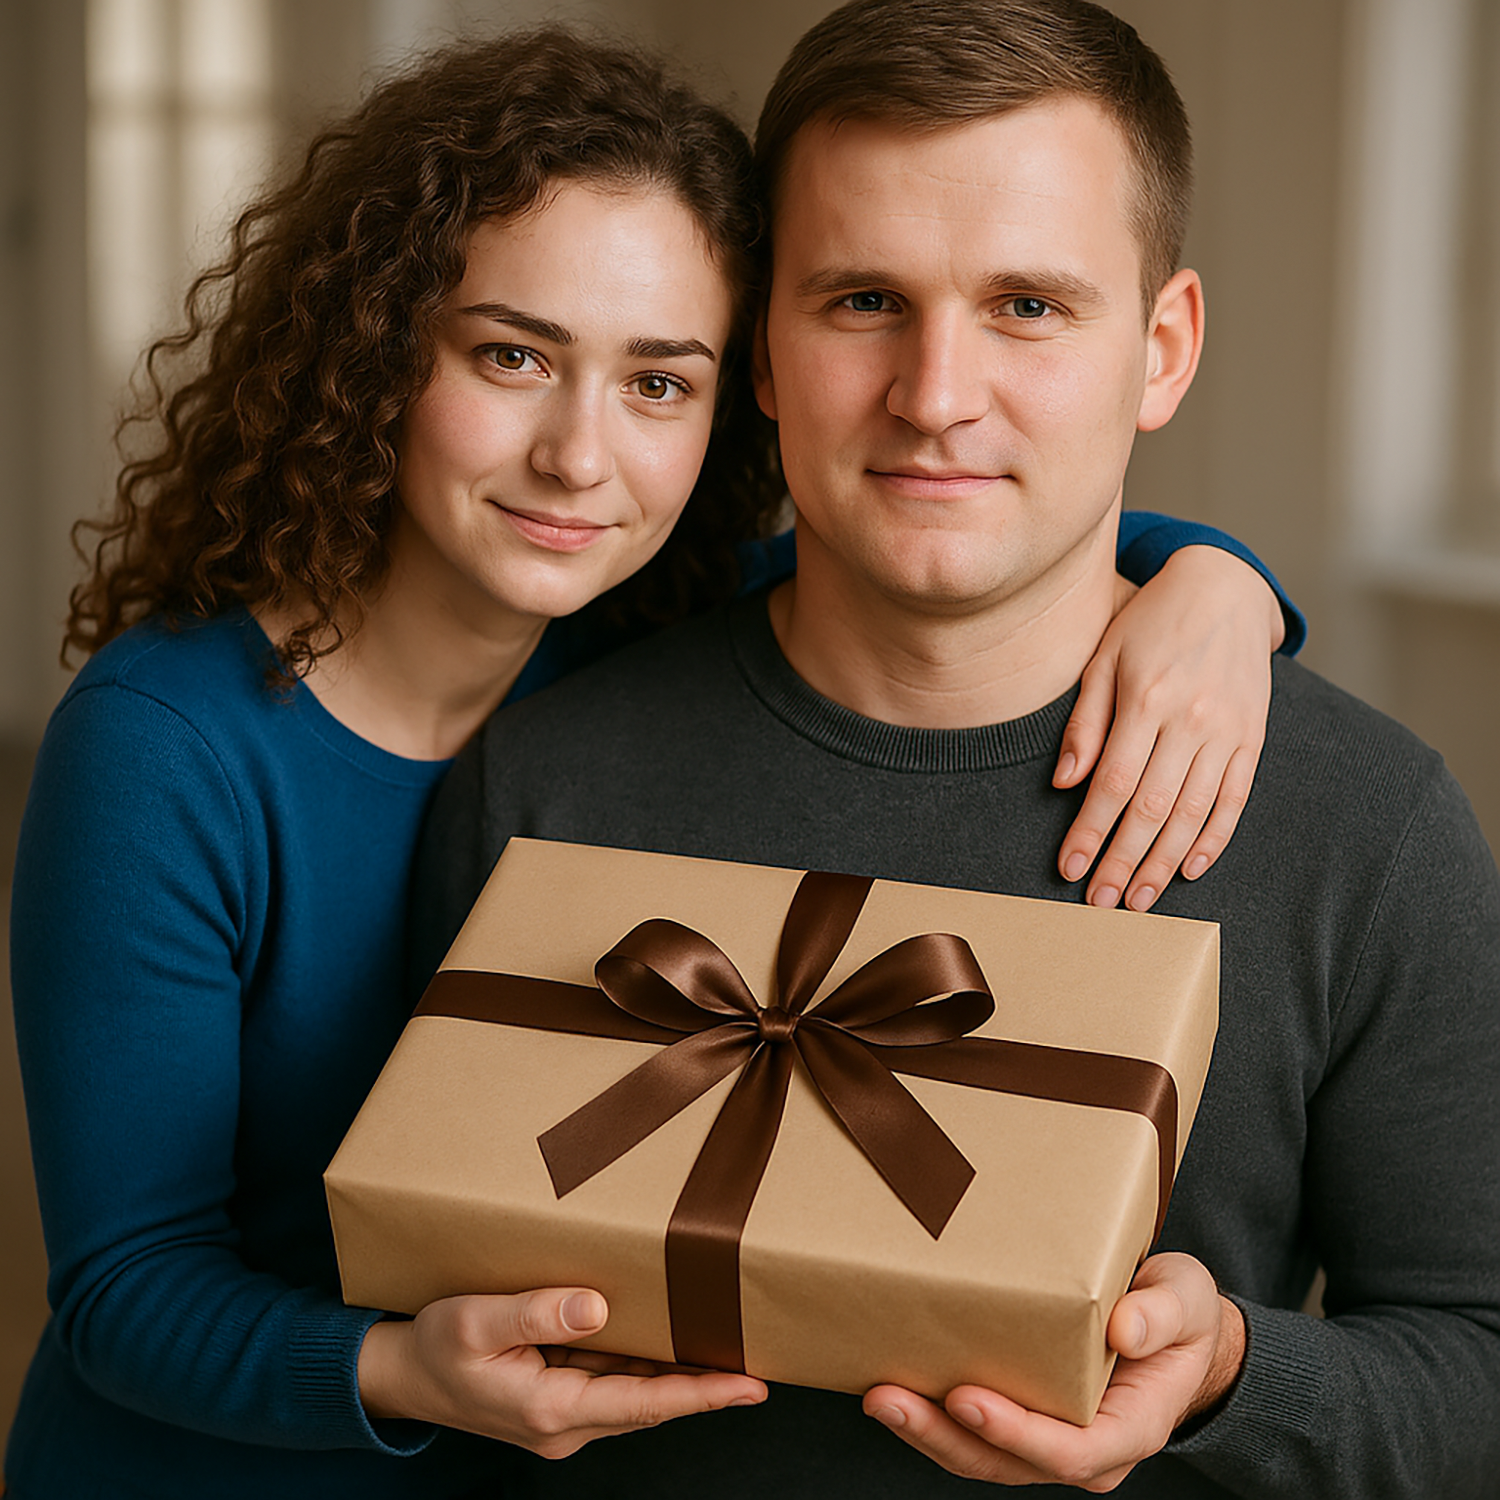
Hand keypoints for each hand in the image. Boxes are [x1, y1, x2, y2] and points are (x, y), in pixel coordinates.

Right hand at [357, 1288, 765, 1458]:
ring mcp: (563, 1414)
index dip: (700, 1393)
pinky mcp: (557, 1398)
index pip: (642, 1403)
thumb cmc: (434, 1347)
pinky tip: (672, 1338)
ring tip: (731, 1348)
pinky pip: (613, 1382)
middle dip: (704, 1384)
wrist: (401, 1377)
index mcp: (549, 1408)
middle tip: (761, 1362)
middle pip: (649, 1401)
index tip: (750, 1386)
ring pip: (634, 1393)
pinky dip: (646, 1365)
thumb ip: (534, 1311)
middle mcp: (565, 1421)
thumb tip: (596, 1306)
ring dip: (680, 1375)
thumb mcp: (474, 1321)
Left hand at [863, 1253, 1244, 1489]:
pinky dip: (930, 1412)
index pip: (1071, 1450)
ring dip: (925, 1429)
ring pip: (980, 1454)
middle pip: (1008, 1463)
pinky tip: (891, 1381)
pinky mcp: (1020, 1416)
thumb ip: (1162, 1315)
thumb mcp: (1185, 1300)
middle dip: (945, 1436)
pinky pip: (970, 1429)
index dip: (1018, 1434)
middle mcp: (1085, 1448)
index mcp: (1131, 1428)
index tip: (968, 1399)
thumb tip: (1124, 1333)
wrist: (1171, 1325)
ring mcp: (1047, 1438)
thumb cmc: (1177, 1313)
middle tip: (890, 1397)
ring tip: (877, 1393)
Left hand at [1055, 547, 1283, 910]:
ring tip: (1140, 899)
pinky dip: (1213, 838)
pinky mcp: (1252, 737)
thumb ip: (1084, 722)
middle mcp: (1191, 719)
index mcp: (1146, 699)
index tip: (1069, 868)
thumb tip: (1064, 783)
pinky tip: (1190, 869)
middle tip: (1100, 902)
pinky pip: (1234, 798)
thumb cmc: (1150, 623)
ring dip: (1165, 863)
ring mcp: (1228, 731)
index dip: (1090, 833)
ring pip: (1193, 812)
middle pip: (1152, 808)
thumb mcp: (1103, 658)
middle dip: (1123, 861)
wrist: (1225, 588)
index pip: (1112, 784)